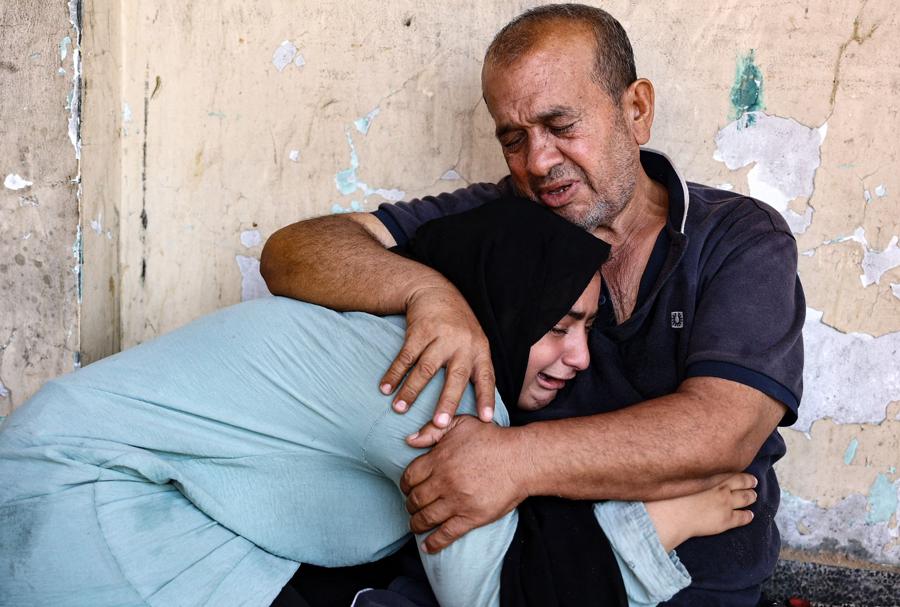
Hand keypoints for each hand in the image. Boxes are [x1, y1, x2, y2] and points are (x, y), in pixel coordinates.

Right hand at [379, 284, 495, 438]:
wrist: (435, 291)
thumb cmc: (458, 325)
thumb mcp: (475, 341)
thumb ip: (476, 367)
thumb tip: (478, 405)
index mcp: (479, 350)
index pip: (486, 377)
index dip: (486, 398)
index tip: (485, 419)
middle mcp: (462, 344)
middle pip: (456, 377)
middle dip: (447, 402)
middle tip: (439, 423)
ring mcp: (441, 336)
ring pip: (425, 369)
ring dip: (410, 391)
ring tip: (399, 410)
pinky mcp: (420, 331)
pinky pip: (405, 357)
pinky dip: (394, 374)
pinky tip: (386, 388)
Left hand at [400, 416, 529, 552]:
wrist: (521, 459)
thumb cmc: (492, 439)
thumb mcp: (461, 423)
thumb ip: (433, 429)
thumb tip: (410, 441)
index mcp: (439, 459)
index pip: (410, 477)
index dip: (405, 484)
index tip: (407, 488)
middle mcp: (444, 481)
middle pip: (415, 499)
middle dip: (410, 505)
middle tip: (412, 506)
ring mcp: (457, 501)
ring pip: (426, 518)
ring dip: (417, 524)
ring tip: (416, 525)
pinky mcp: (471, 517)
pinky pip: (446, 534)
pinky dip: (434, 543)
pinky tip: (427, 547)